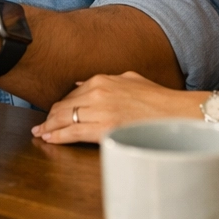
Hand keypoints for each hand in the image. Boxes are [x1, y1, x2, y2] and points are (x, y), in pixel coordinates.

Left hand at [32, 71, 202, 144]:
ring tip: (41, 133)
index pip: (71, 95)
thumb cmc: (159, 99)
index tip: (52, 114)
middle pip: (63, 106)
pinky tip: (50, 139)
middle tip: (40, 126)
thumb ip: (105, 81)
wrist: (178, 112)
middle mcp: (97, 92)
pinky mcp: (105, 128)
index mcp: (102, 80)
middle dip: (50, 117)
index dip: (59, 106)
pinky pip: (74, 132)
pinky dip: (58, 136)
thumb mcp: (129, 80)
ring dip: (50, 128)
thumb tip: (80, 84)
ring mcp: (100, 110)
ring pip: (65, 119)